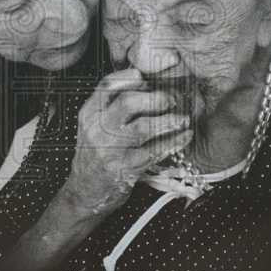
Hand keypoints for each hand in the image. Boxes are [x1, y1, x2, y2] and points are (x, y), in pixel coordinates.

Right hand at [65, 69, 192, 216]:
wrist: (85, 192)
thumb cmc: (96, 154)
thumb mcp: (94, 126)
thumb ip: (111, 105)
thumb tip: (145, 81)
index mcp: (89, 114)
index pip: (106, 85)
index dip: (130, 78)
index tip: (148, 78)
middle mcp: (97, 129)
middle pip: (128, 102)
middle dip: (156, 98)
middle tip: (172, 99)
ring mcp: (110, 150)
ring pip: (144, 127)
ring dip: (169, 121)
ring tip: (183, 118)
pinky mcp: (124, 169)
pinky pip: (154, 151)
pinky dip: (174, 142)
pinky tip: (184, 136)